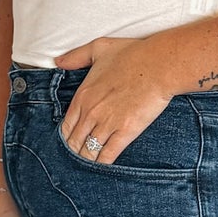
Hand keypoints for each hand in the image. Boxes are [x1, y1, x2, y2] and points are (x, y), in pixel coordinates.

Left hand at [51, 36, 174, 165]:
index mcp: (82, 96)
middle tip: (78, 159)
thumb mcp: (99, 49)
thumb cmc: (133, 55)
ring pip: (88, 152)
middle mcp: (90, 113)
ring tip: (88, 167)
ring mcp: (107, 124)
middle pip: (74, 143)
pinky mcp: (125, 133)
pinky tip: (102, 167)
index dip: (66, 138)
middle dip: (75, 152)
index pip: (66, 126)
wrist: (159, 65)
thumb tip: (58, 62)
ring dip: (86, 160)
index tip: (71, 142)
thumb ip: (76, 57)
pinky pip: (107, 156)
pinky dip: (102, 164)